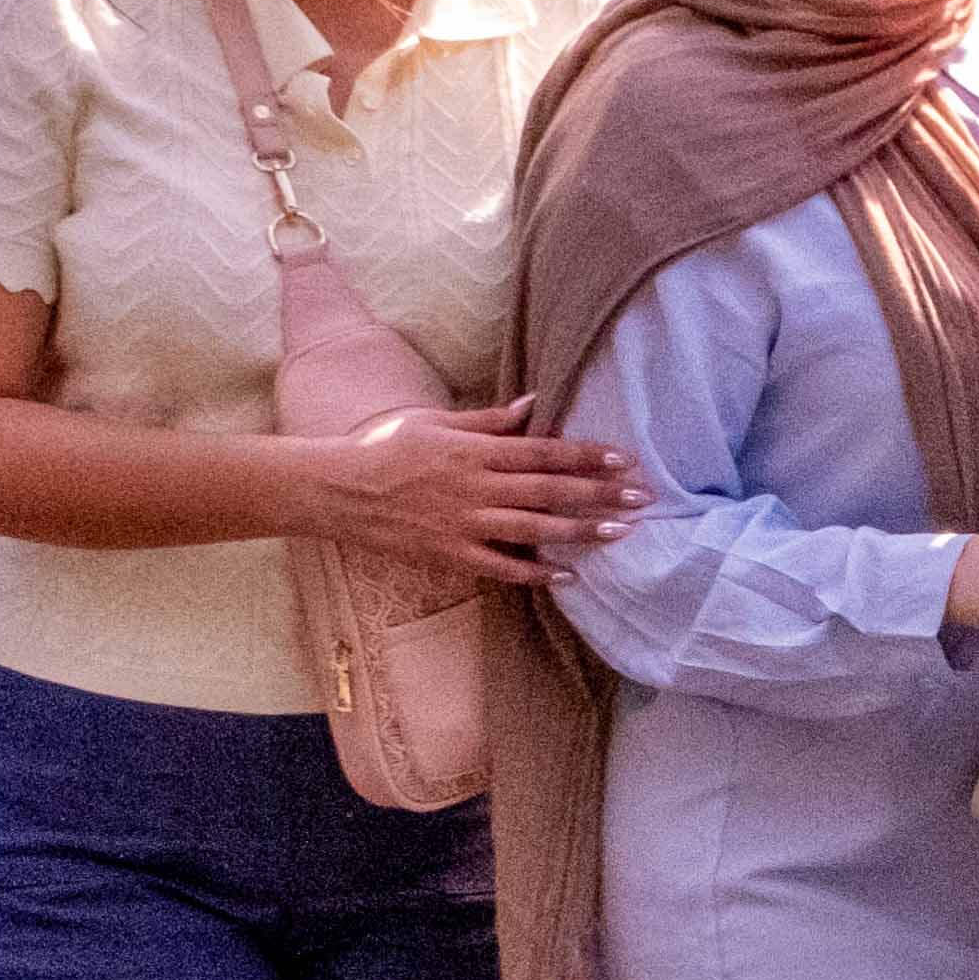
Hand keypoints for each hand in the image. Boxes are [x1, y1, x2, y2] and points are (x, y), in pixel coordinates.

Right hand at [322, 405, 643, 591]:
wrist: (337, 491)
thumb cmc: (386, 449)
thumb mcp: (436, 422)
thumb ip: (488, 420)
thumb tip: (533, 403)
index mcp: (474, 452)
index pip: (542, 451)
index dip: (586, 455)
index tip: (623, 458)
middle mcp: (476, 488)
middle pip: (549, 491)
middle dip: (598, 493)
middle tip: (641, 497)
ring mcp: (464, 524)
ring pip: (533, 529)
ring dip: (580, 532)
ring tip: (621, 532)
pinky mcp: (450, 555)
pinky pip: (501, 568)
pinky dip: (536, 573)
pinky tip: (569, 576)